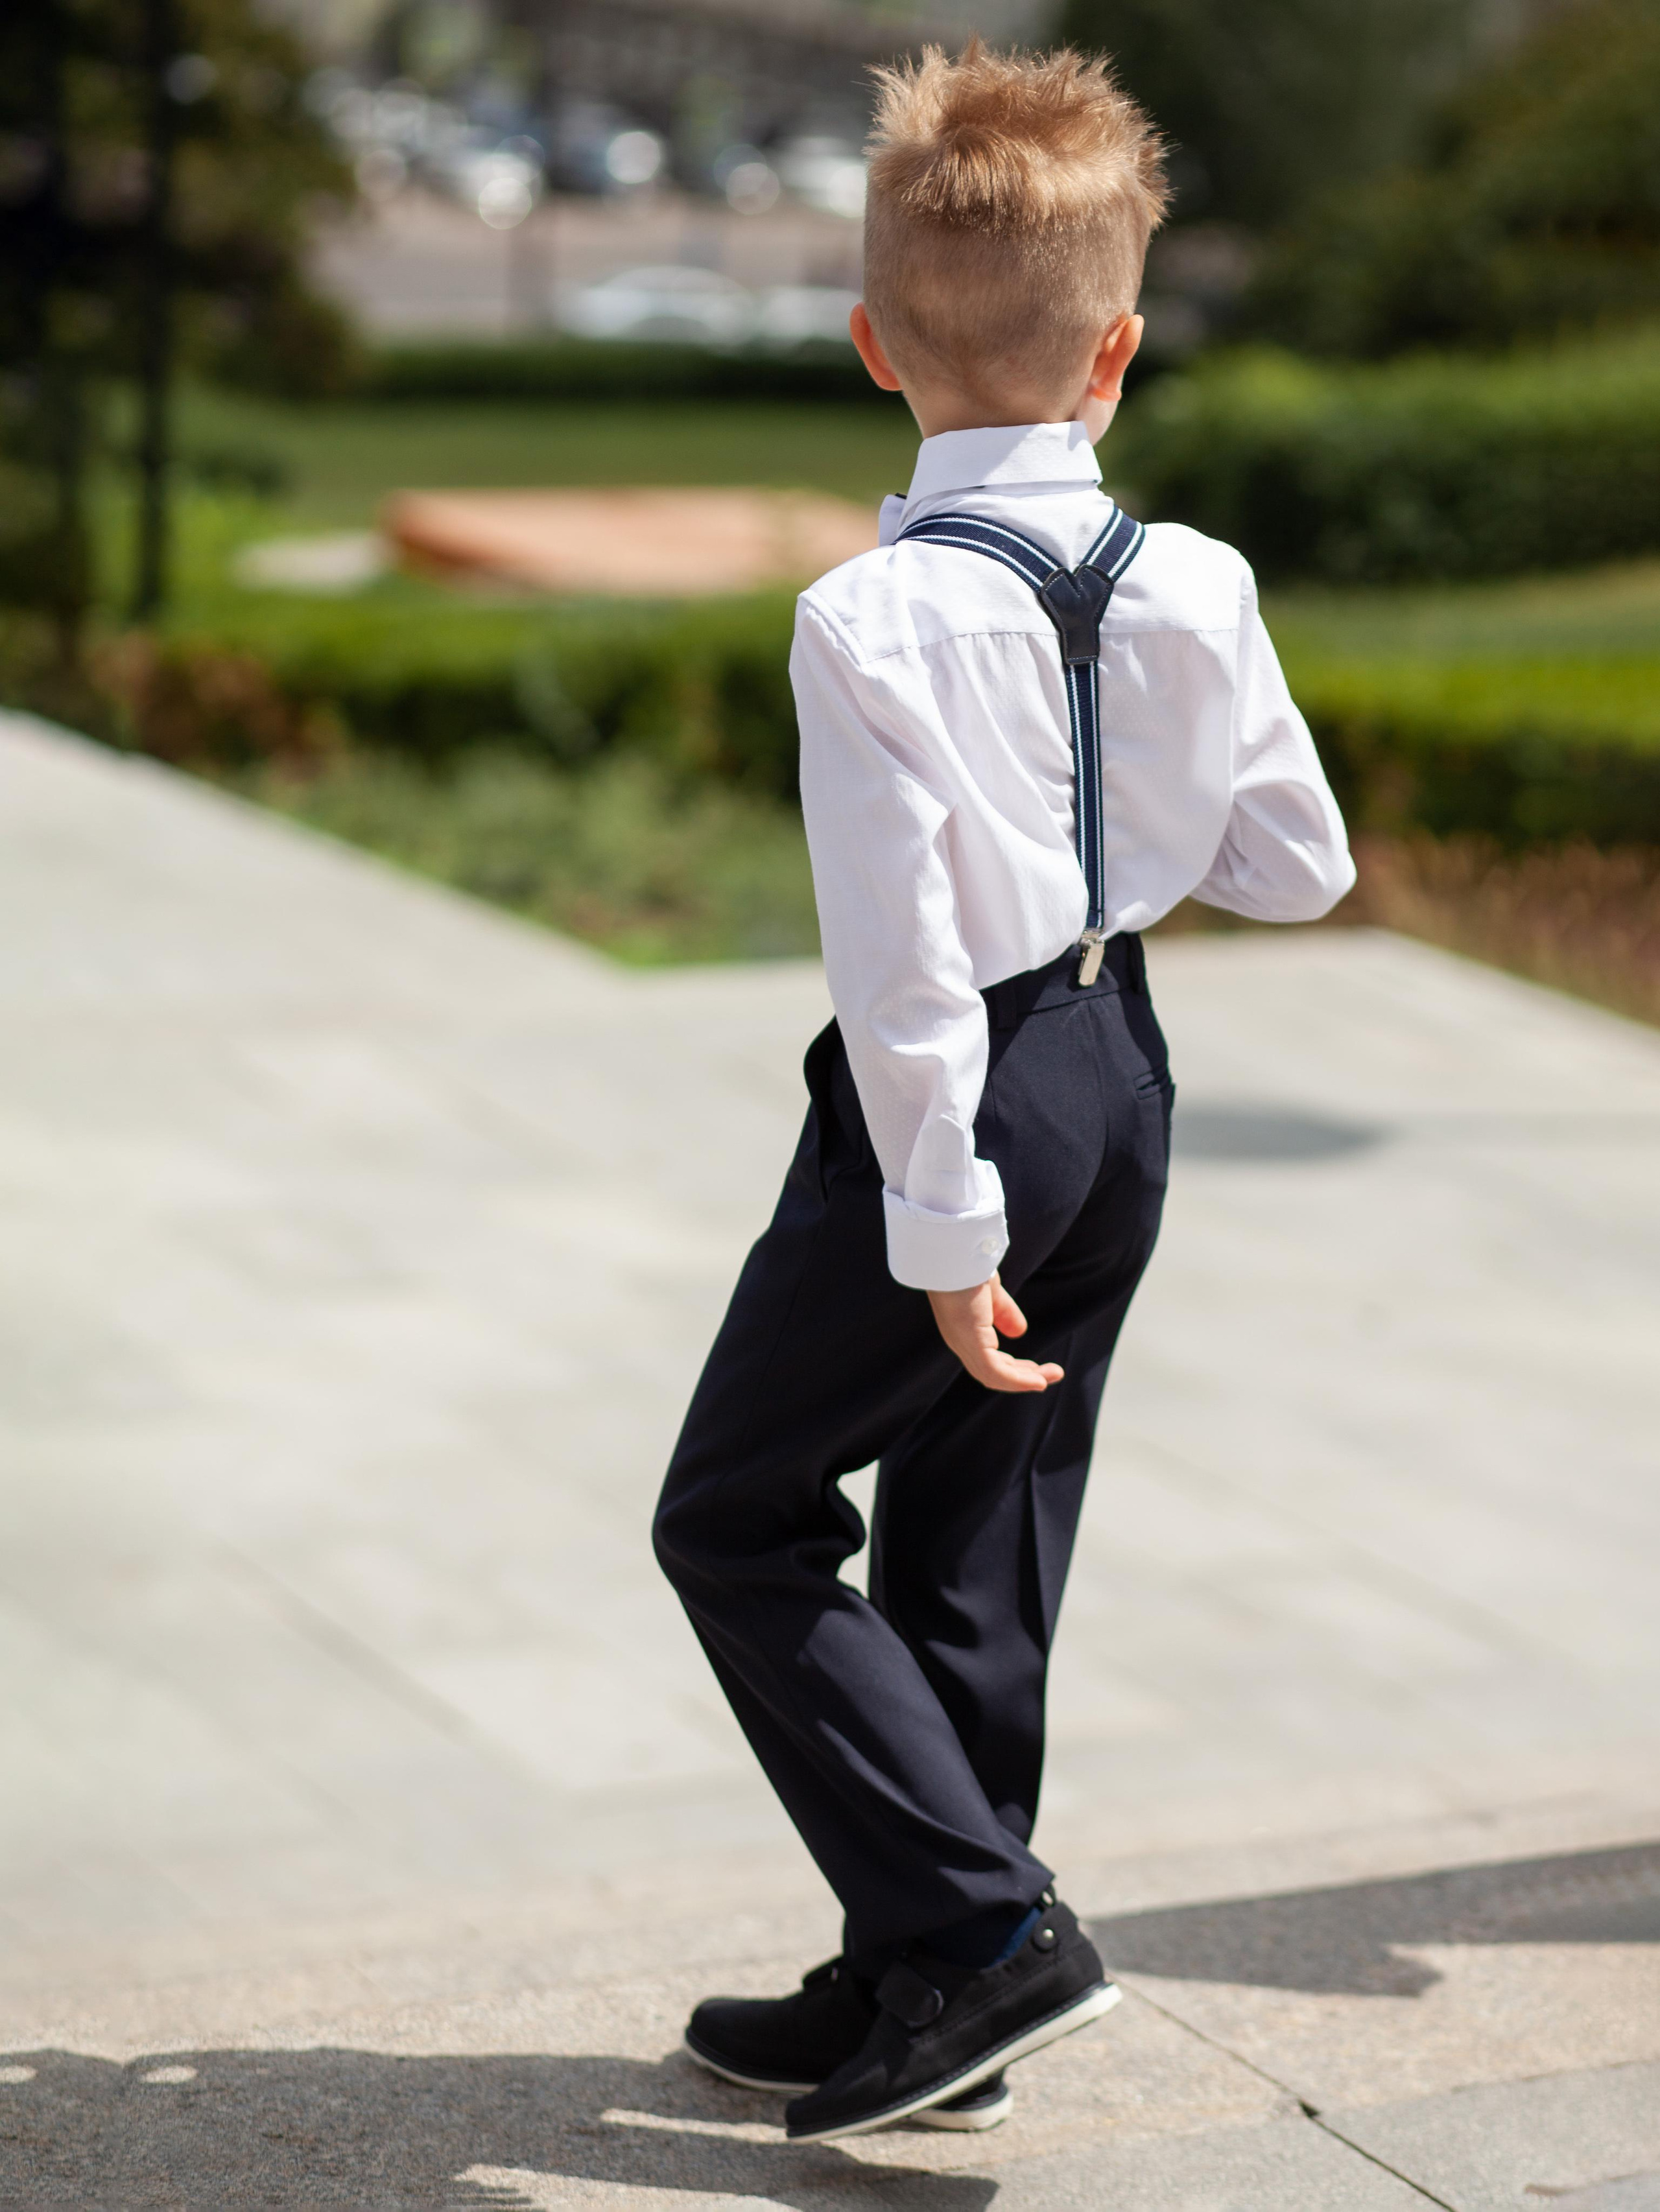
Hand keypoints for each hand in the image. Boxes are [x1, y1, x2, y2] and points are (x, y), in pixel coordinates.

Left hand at [927, 1274, 1064, 1393]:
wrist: (952, 1249)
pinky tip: (1039, 1381)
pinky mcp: (970, 1340)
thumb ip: (1003, 1312)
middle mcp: (960, 1341)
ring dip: (1026, 1380)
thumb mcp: (992, 1292)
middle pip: (993, 1373)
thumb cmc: (967, 1264)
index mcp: (963, 1330)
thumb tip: (1020, 1332)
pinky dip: (1018, 1381)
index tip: (1038, 1369)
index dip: (1015, 1369)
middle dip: (1024, 1376)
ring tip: (1054, 1376)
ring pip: (995, 1377)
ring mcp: (963, 1342)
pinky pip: (995, 1372)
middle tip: (1052, 1375)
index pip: (988, 1360)